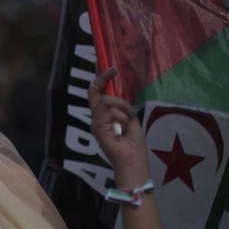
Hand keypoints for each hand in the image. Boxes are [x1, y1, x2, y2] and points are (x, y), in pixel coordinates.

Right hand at [89, 67, 150, 186]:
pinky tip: (124, 128)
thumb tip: (118, 97)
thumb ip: (123, 108)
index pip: (97, 94)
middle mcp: (96, 118)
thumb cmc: (133, 144)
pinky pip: (111, 111)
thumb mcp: (131, 120)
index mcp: (104, 116)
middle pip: (94, 92)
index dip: (100, 79)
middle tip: (112, 69)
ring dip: (124, 108)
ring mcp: (95, 123)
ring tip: (128, 122)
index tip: (109, 68)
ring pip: (108, 101)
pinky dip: (122, 117)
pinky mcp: (97, 128)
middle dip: (102, 78)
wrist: (132, 161)